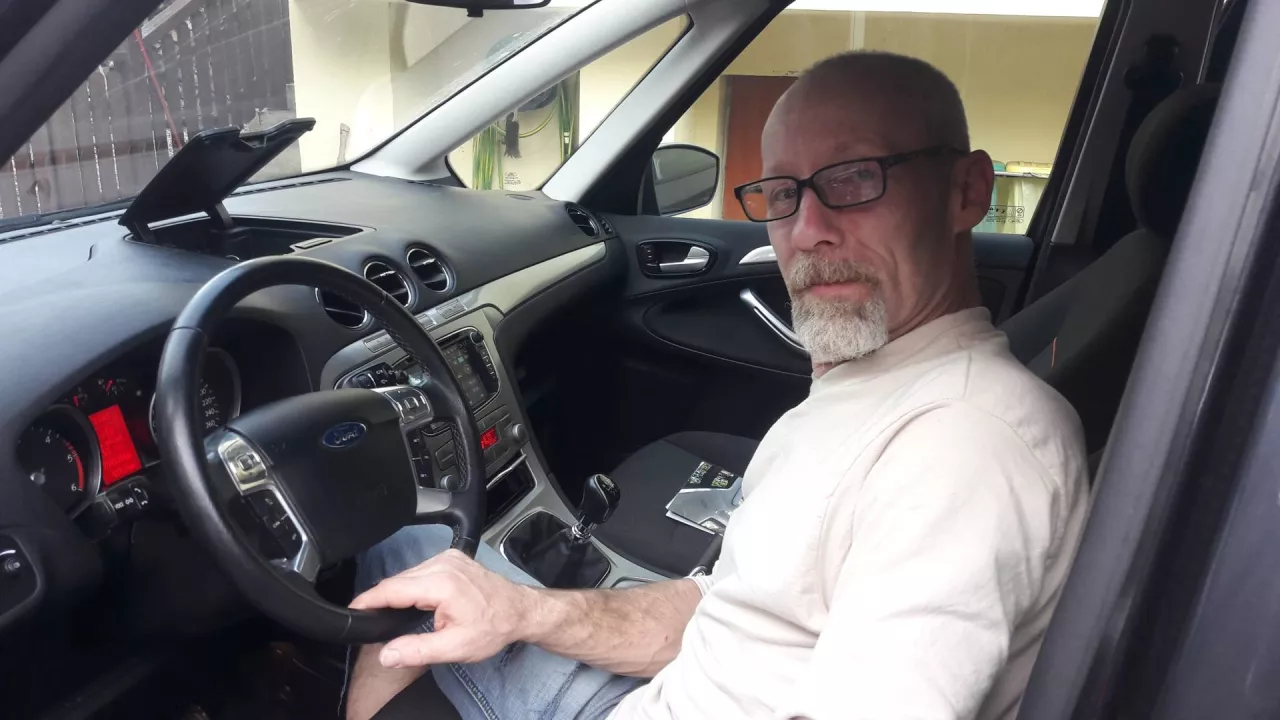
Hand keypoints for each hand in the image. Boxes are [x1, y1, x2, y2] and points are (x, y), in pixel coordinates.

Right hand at [349, 548, 533, 668]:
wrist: (520, 610)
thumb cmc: (494, 627)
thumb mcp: (455, 647)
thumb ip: (417, 650)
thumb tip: (387, 654)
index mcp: (441, 583)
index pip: (392, 589)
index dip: (368, 600)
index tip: (352, 609)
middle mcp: (443, 564)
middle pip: (398, 580)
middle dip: (383, 599)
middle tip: (373, 620)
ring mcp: (448, 558)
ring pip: (408, 574)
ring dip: (399, 592)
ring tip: (394, 613)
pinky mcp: (452, 557)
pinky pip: (421, 569)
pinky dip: (413, 584)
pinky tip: (415, 599)